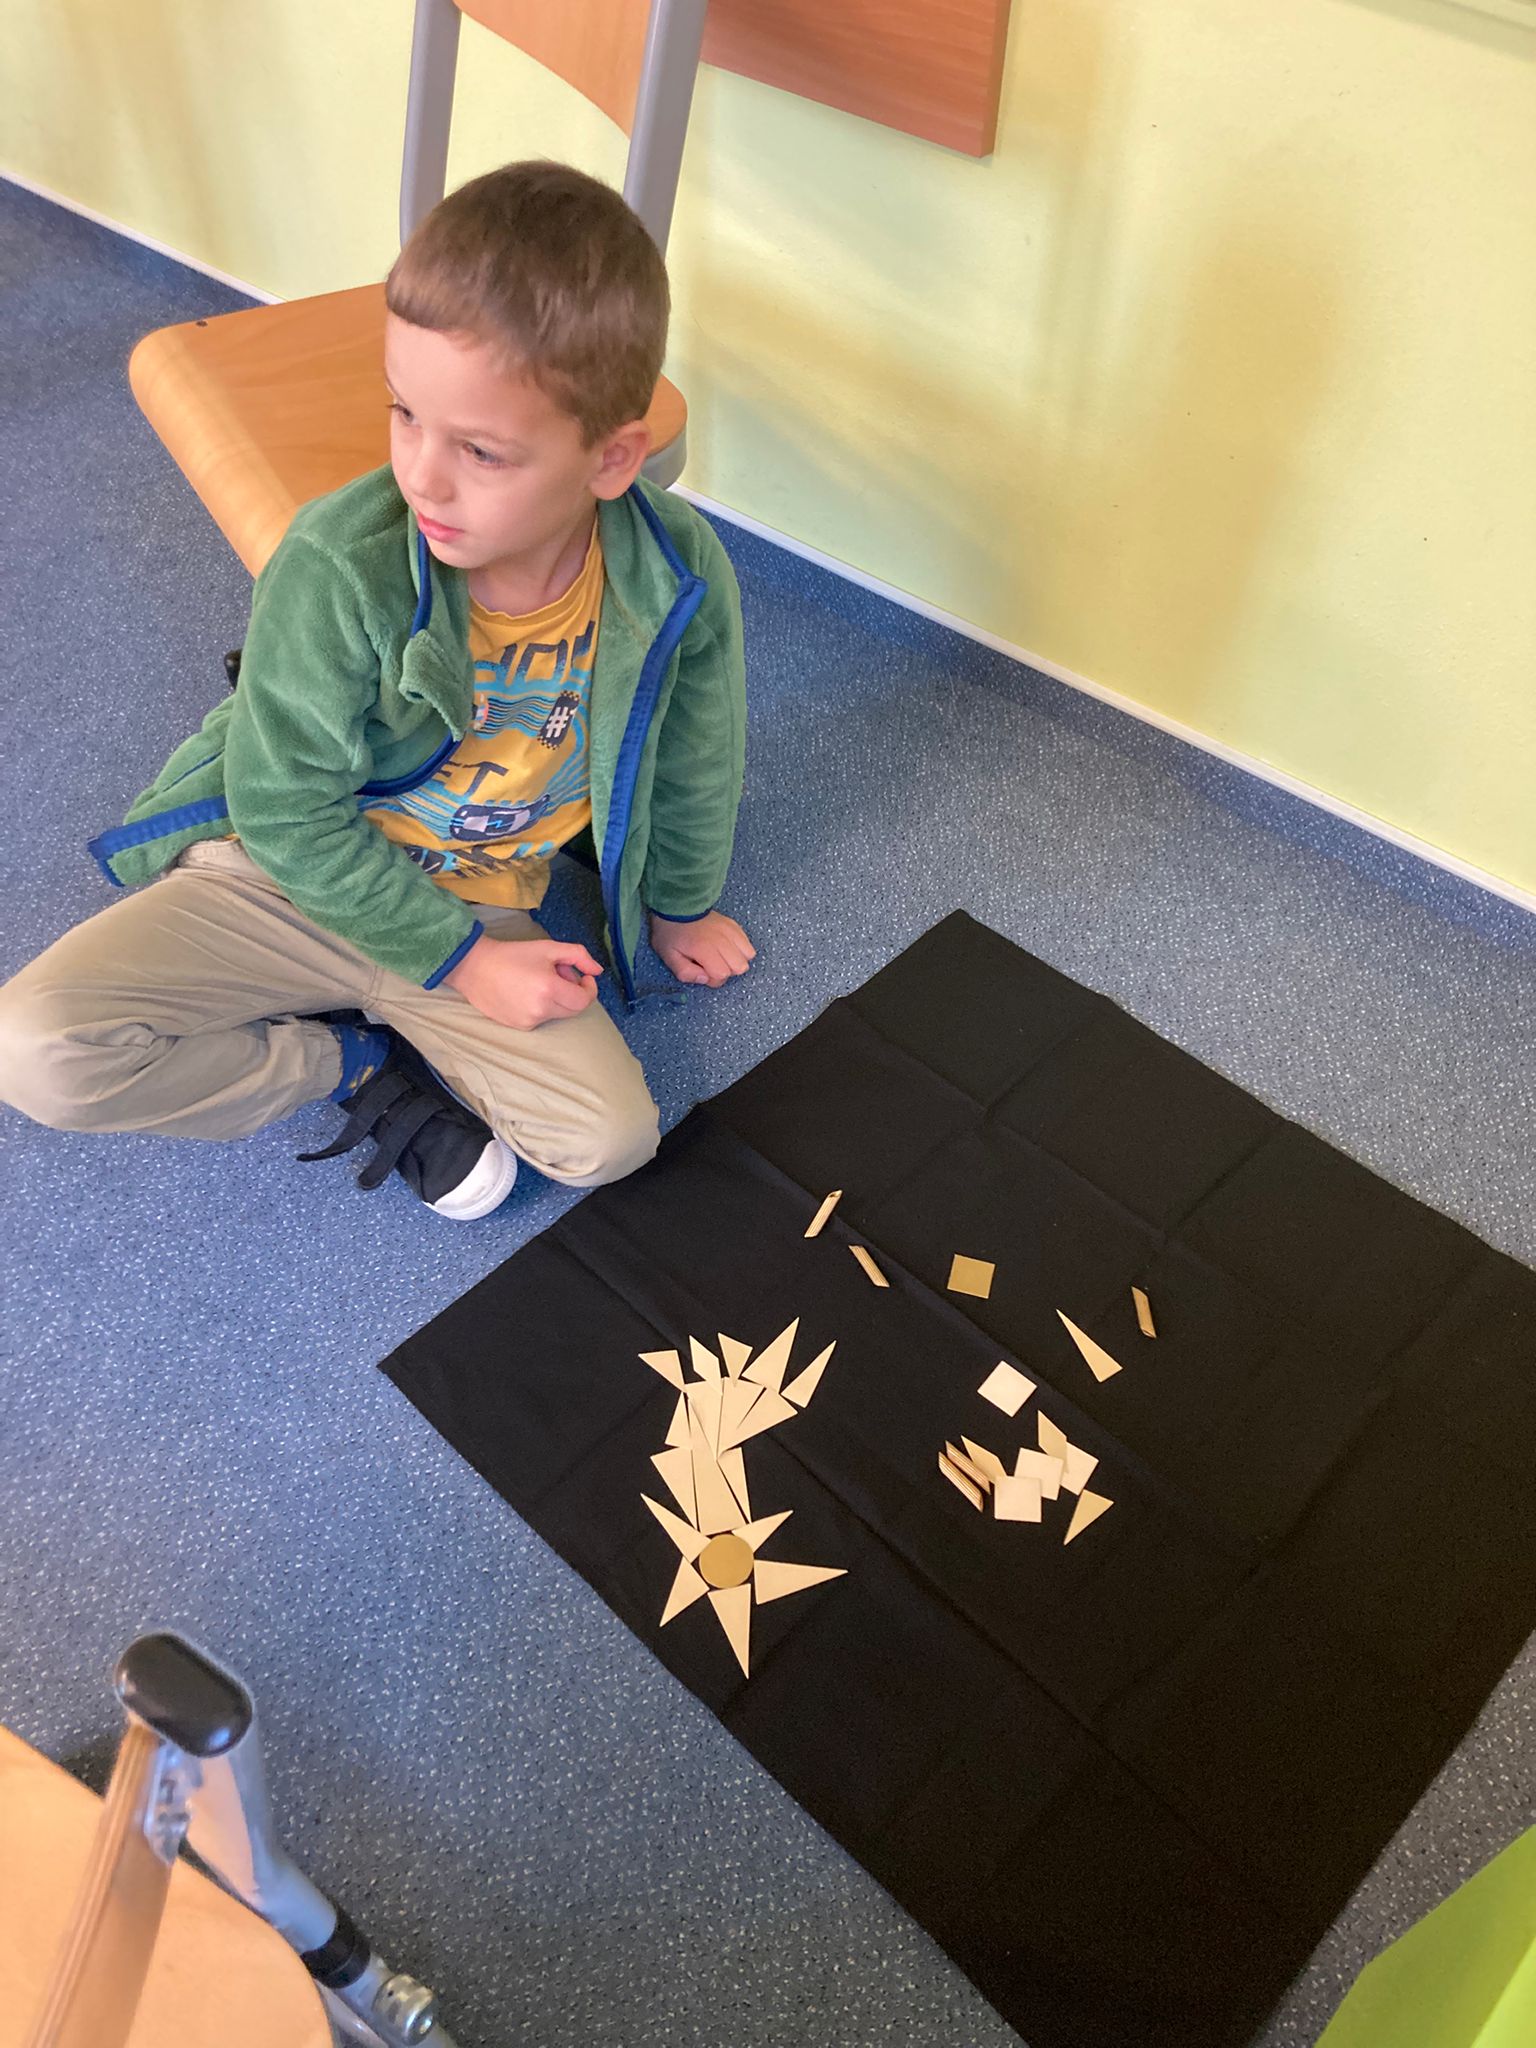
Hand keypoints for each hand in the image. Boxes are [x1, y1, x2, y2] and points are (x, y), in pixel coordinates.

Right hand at [444, 934, 601, 1028]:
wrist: (475, 967)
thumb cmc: (513, 955)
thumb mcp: (548, 947)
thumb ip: (578, 955)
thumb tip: (598, 971)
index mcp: (549, 989)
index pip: (584, 1000)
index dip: (589, 989)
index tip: (584, 977)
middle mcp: (540, 1009)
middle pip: (573, 1009)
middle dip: (573, 991)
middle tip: (559, 974)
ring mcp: (529, 1021)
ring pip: (557, 1014)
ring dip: (557, 999)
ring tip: (540, 981)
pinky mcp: (519, 1026)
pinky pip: (542, 1019)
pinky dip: (542, 1006)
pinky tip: (527, 992)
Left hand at [650, 909, 756, 988]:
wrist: (677, 906)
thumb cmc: (671, 933)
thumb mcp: (669, 957)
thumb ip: (685, 973)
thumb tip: (705, 979)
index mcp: (704, 949)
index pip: (722, 975)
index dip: (713, 979)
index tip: (702, 971)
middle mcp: (722, 940)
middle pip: (740, 967)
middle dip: (727, 971)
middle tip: (712, 965)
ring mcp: (730, 931)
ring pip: (748, 955)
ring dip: (736, 960)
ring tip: (722, 956)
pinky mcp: (734, 925)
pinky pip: (747, 943)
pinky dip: (740, 949)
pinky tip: (726, 947)